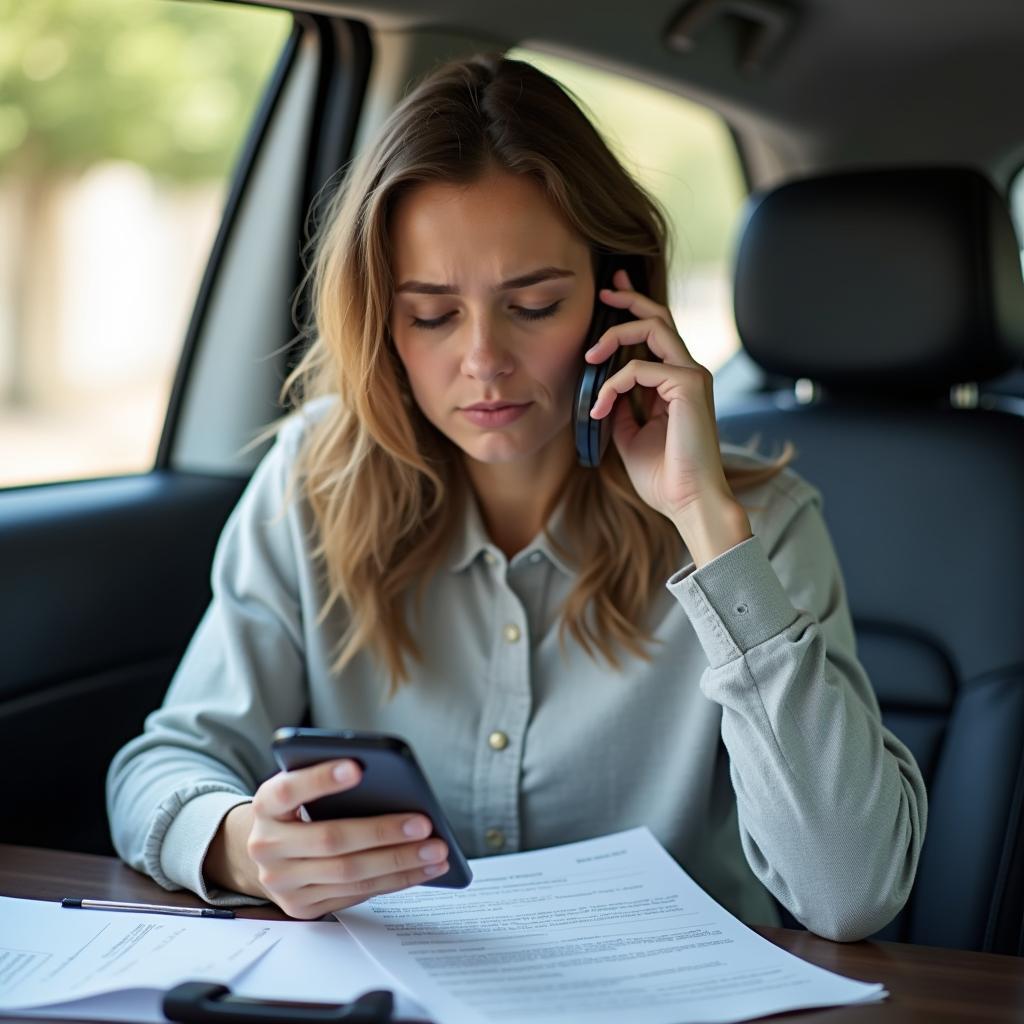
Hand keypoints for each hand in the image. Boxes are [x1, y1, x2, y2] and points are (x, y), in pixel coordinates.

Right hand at [206, 759, 449, 918]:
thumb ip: (327, 782)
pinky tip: (422, 869)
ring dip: (399, 862)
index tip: (358, 766)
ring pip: (349, 874)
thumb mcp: (300, 788)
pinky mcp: (302, 907)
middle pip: (331, 840)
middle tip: (424, 822)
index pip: (289, 790)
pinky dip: (395, 881)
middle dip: (383, 832)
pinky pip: (356, 894)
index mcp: (265, 805)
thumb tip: (391, 782)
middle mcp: (267, 846)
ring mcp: (282, 882)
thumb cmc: (298, 808)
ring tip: (436, 850)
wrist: (267, 850)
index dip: (321, 779)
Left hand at [586, 267, 736, 521]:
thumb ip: (620, 409)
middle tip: (603, 291)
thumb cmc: (665, 478)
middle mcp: (689, 373)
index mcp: (677, 384)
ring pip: (653, 328)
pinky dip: (612, 385)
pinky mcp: (688, 385)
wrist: (689, 502)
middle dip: (629, 298)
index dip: (634, 310)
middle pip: (660, 317)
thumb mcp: (630, 437)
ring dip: (614, 335)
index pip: (657, 335)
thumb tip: (603, 391)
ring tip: (589, 356)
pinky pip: (639, 368)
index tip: (609, 296)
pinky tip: (599, 408)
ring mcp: (692, 376)